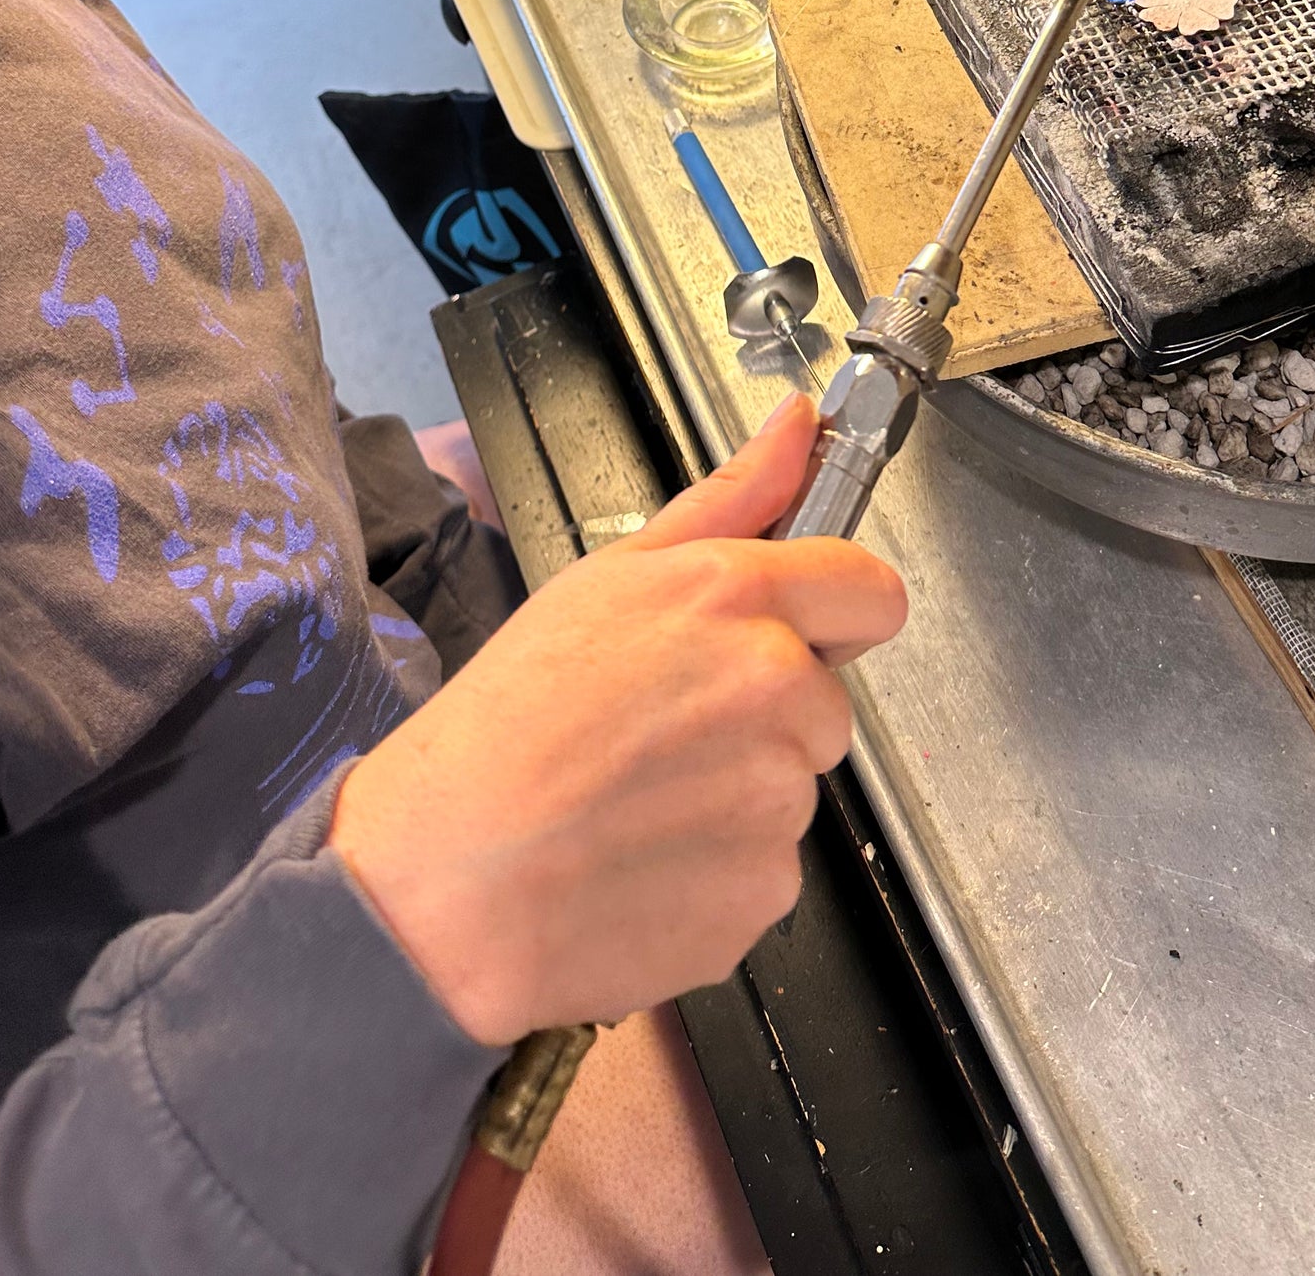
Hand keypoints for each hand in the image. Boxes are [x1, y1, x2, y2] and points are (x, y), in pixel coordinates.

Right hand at [329, 393, 905, 1044]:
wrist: (442, 881)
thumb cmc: (505, 724)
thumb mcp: (604, 577)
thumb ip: (727, 500)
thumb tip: (797, 423)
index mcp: (737, 597)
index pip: (871, 591)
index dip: (835, 613)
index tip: (793, 633)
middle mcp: (776, 689)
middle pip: (826, 702)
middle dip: (767, 716)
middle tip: (661, 732)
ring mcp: (778, 797)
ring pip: (792, 788)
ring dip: (736, 798)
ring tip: (634, 800)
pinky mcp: (767, 889)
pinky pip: (766, 869)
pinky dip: (717, 873)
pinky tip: (641, 861)